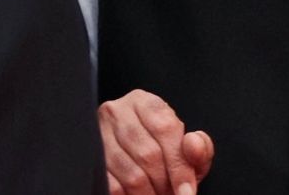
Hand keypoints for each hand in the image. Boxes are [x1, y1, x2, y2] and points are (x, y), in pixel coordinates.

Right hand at [99, 89, 214, 194]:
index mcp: (145, 102)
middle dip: (165, 183)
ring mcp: (98, 135)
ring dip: (149, 194)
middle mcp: (118, 112)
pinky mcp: (88, 158)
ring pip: (131, 174)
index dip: (180, 166)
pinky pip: (112, 186)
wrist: (136, 159)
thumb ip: (199, 147)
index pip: (166, 130)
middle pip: (148, 154)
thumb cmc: (162, 152)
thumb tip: (192, 144)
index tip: (187, 192)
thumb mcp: (186, 149)